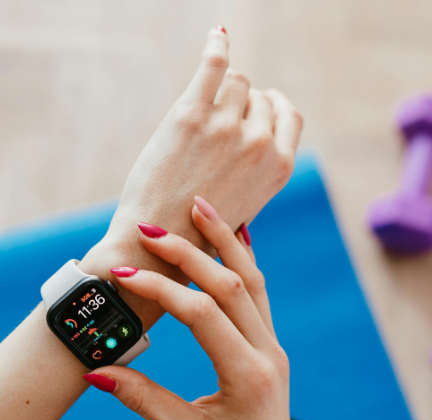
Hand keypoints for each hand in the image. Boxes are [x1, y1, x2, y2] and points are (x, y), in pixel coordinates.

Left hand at [81, 27, 302, 328]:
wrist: (160, 242)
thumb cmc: (198, 229)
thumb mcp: (246, 207)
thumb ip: (257, 173)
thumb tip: (261, 145)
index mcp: (279, 167)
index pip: (289, 115)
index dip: (272, 107)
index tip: (259, 105)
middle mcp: (260, 143)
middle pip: (258, 96)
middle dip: (239, 106)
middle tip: (216, 126)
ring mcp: (227, 126)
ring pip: (235, 81)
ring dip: (220, 93)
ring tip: (202, 113)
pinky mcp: (192, 114)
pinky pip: (214, 64)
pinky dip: (216, 46)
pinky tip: (217, 37)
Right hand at [84, 197, 300, 419]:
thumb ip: (143, 399)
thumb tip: (97, 372)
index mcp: (247, 375)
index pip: (201, 315)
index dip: (161, 290)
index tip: (123, 276)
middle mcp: (266, 352)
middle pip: (230, 285)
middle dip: (189, 252)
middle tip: (154, 228)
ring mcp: (272, 345)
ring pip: (252, 281)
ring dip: (225, 242)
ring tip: (201, 206)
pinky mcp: (269, 345)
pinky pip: (259, 293)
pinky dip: (244, 262)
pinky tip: (234, 237)